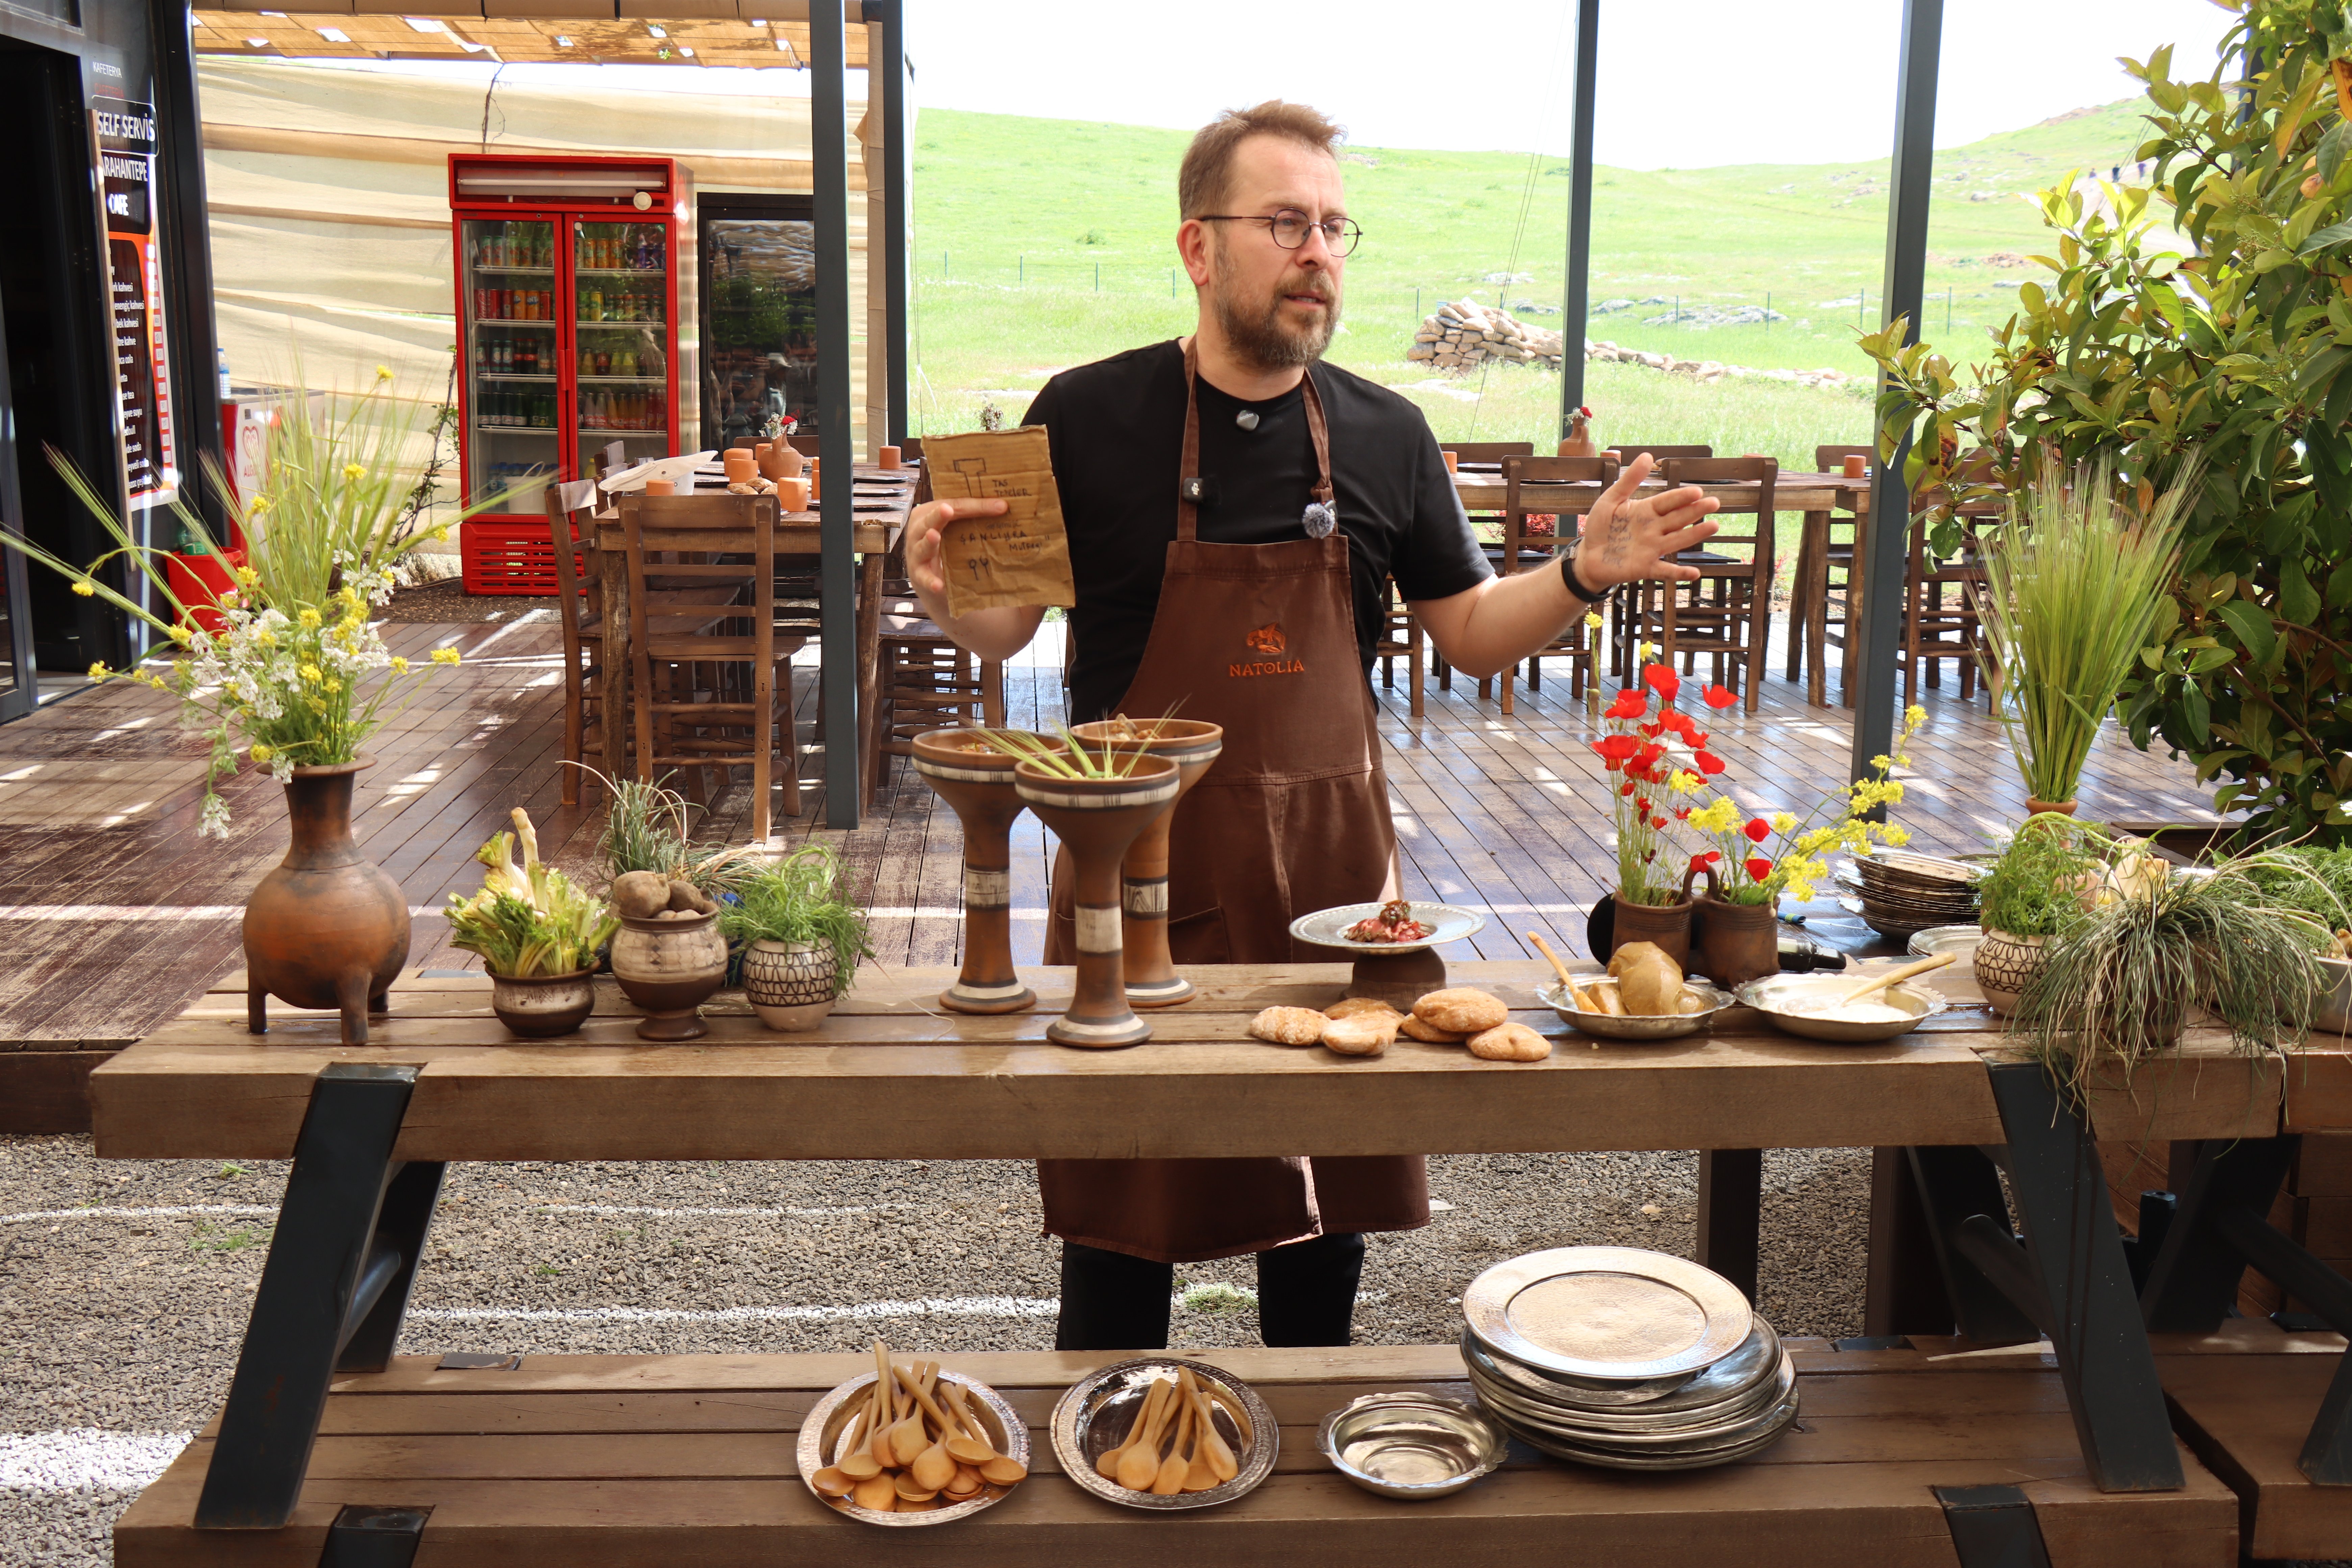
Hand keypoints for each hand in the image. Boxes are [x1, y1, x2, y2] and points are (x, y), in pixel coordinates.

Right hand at [904, 496, 1008, 600]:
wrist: (936, 580)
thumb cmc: (949, 547)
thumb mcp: (958, 531)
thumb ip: (974, 520)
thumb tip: (1007, 509)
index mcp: (931, 514)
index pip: (953, 505)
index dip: (976, 505)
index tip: (1001, 506)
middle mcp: (920, 531)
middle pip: (930, 520)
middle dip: (938, 515)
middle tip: (947, 510)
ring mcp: (917, 554)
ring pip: (921, 546)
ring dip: (928, 541)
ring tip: (935, 536)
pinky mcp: (919, 576)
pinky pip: (924, 578)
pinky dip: (931, 581)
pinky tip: (939, 585)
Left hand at [1577, 453, 1721, 587]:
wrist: (1588, 556)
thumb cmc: (1601, 527)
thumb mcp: (1611, 500)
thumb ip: (1629, 480)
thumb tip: (1647, 456)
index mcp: (1647, 511)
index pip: (1668, 502)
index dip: (1681, 497)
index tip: (1697, 491)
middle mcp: (1654, 529)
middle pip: (1678, 518)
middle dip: (1696, 511)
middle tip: (1714, 503)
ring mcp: (1652, 548)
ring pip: (1677, 540)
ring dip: (1695, 534)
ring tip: (1713, 526)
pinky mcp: (1645, 567)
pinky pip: (1664, 570)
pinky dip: (1678, 573)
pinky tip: (1694, 573)